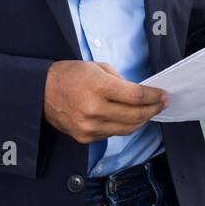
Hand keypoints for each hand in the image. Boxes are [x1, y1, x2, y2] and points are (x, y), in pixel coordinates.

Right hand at [43, 60, 168, 143]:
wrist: (41, 91)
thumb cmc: (71, 75)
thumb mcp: (98, 68)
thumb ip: (121, 81)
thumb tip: (140, 94)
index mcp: (99, 87)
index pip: (136, 96)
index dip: (154, 97)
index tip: (163, 95)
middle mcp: (95, 109)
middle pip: (136, 115)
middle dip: (153, 109)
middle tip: (161, 104)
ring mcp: (89, 126)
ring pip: (127, 129)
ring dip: (141, 120)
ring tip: (148, 112)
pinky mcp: (85, 137)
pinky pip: (112, 134)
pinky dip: (123, 126)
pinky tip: (127, 118)